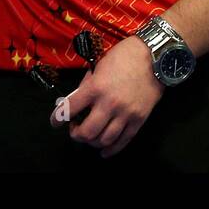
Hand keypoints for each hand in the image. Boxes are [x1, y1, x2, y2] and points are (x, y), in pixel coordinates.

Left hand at [48, 36, 164, 157]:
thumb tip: (76, 102)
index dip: (57, 118)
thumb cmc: (123, 57)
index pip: (70, 109)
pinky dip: (111, 150)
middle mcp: (109, 104)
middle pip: (87, 132)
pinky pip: (123, 141)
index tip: (55, 122)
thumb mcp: (98, 66)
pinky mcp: (139, 120)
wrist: (153, 58)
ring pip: (104, 140)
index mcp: (95, 87)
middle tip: (75, 129)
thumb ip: (87, 86)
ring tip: (90, 136)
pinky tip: (104, 151)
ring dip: (92, 142)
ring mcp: (125, 114)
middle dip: (76, 134)